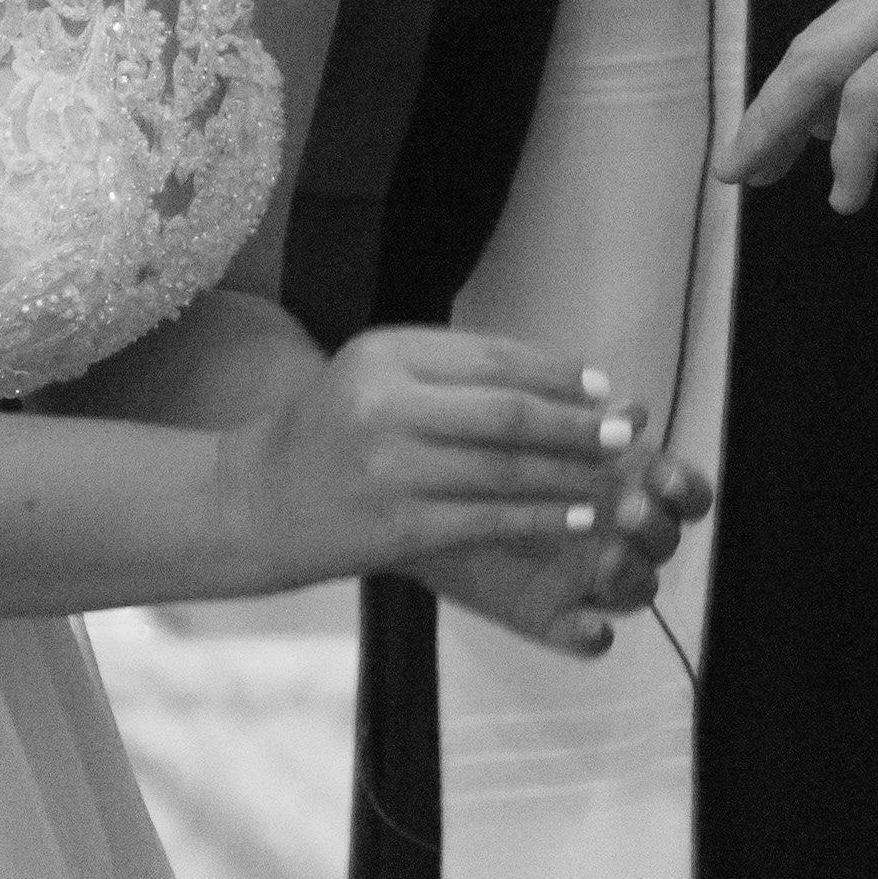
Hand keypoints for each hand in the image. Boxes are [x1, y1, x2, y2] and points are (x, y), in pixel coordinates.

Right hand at [214, 328, 650, 592]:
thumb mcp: (374, 375)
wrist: (254, 503)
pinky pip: (489, 519)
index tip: (601, 387)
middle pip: (508, 412)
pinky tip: (577, 516)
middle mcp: (386, 405)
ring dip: (572, 476)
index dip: (557, 372)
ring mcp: (391, 469)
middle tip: (623, 432)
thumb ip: (449, 372)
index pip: (492, 357)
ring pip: (506, 470)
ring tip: (616, 479)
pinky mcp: (398, 526)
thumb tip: (557, 379)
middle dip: (577, 424)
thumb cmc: (328, 434)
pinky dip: (542, 517)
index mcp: (384, 353)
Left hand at [411, 452, 715, 659]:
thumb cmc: (480, 450)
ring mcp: (585, 578)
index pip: (682, 493)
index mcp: (623, 482)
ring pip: (638, 589)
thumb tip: (632, 412)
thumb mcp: (525, 429)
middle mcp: (615, 532)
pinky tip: (591, 627)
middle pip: (664, 540)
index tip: (666, 478)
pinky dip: (592, 636)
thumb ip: (578, 424)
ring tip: (608, 560)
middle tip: (629, 510)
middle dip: (655, 527)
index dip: (685, 489)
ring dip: (632, 576)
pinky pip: (584, 636)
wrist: (416, 493)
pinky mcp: (550, 615)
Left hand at [717, 0, 877, 211]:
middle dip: (775, 103)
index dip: (821, 73)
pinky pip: (869, 100)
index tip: (802, 120)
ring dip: (779, 126)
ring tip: (754, 177)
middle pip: (820, 40)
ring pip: (819, 65)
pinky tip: (846, 192)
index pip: (861, 18)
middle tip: (745, 157)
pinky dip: (849, 151)